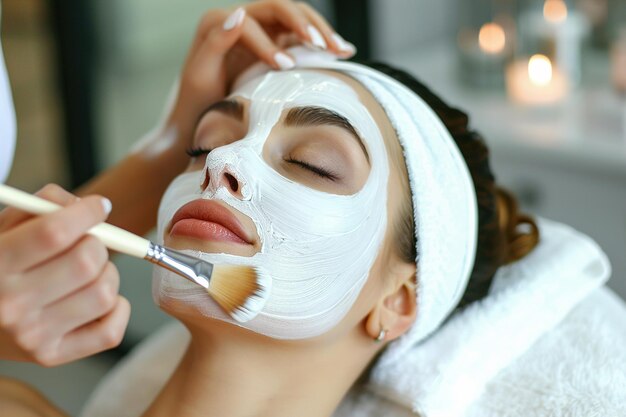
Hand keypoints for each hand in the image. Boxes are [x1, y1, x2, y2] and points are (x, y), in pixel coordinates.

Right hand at [0, 184, 129, 366]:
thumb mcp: (3, 229)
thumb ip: (42, 206)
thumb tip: (88, 207)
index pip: (55, 232)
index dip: (86, 213)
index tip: (98, 207)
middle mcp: (11, 305)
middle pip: (86, 262)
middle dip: (98, 244)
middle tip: (88, 244)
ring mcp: (32, 335)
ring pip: (104, 293)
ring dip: (108, 274)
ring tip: (88, 273)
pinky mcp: (51, 357)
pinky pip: (110, 331)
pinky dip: (116, 309)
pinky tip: (96, 299)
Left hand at [168, 0, 354, 142]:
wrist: (200, 120)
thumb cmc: (196, 101)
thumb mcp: (200, 74)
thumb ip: (216, 41)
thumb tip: (239, 13)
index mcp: (220, 22)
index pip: (253, 21)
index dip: (270, 42)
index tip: (285, 66)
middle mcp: (242, 20)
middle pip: (282, 9)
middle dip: (306, 25)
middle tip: (323, 47)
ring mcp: (263, 31)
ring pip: (298, 19)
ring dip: (321, 31)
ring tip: (341, 49)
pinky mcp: (277, 45)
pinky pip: (303, 37)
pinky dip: (323, 43)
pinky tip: (343, 52)